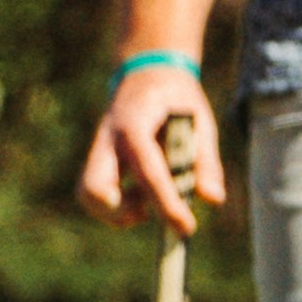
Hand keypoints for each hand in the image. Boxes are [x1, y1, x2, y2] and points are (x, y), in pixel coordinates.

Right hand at [79, 68, 215, 227]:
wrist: (147, 73)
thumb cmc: (176, 98)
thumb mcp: (200, 119)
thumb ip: (206, 160)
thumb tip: (213, 200)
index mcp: (136, 123)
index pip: (148, 170)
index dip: (166, 203)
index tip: (187, 228)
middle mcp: (109, 138)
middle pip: (94, 187)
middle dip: (120, 212)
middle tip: (147, 213)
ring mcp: (97, 149)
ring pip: (89, 194)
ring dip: (118, 212)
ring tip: (146, 202)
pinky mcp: (96, 160)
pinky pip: (93, 193)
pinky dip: (115, 206)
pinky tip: (139, 197)